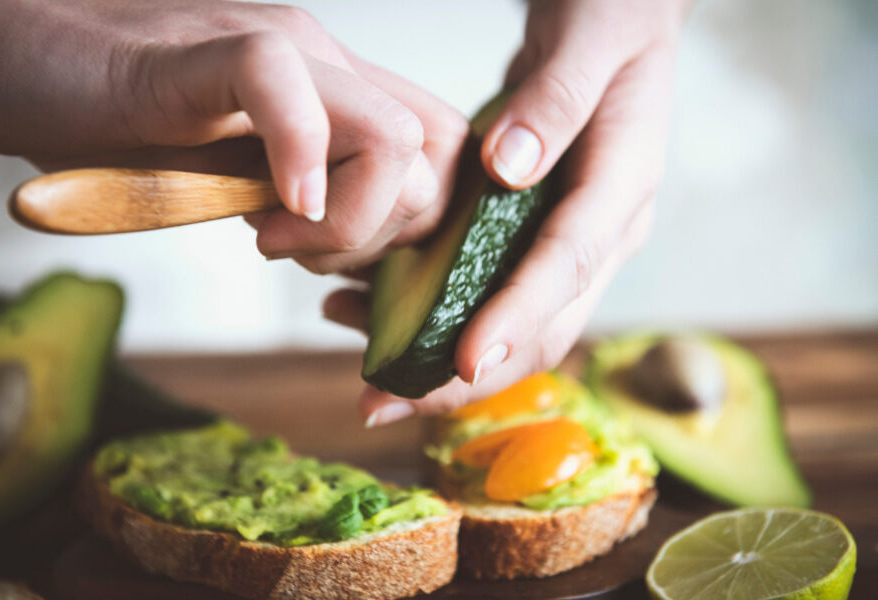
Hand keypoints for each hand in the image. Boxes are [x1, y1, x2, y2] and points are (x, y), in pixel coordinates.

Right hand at [0, 0, 467, 272]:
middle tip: (298, 250)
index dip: (415, 227)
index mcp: (339, 94)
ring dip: (344, 220)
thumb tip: (357, 250)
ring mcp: (274, 48)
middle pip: (432, 160)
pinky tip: (262, 208)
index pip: (441, 155)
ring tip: (267, 232)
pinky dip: (295, 159)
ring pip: (390, 135)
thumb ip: (303, 198)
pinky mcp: (204, 50)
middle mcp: (325, 62)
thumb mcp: (240, 179)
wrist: (21, 62)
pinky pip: (283, 80)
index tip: (344, 262)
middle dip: (382, 236)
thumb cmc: (125, 125)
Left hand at [330, 0, 689, 423]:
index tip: (464, 361)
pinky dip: (434, 316)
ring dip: (442, 358)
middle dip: (468, 375)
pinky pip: (490, 294)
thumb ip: (553, 103)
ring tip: (362, 369)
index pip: (569, 265)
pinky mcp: (535, 238)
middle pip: (544, 325)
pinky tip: (368, 313)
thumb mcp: (589, 39)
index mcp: (624, 188)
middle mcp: (603, 232)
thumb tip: (507, 169)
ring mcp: (571, 241)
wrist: (615, 21)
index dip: (518, 316)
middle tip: (387, 402)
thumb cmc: (608, 18)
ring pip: (514, 325)